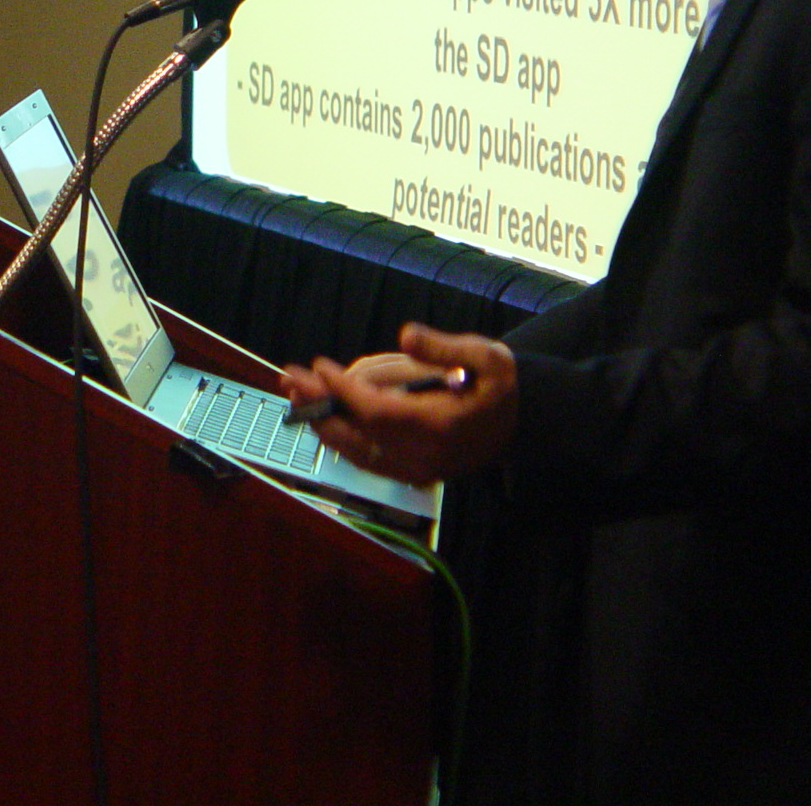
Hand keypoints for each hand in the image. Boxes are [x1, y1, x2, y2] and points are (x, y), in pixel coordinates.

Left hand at [280, 322, 518, 485]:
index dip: (342, 390)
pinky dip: (339, 438)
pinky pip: (365, 459)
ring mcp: (415, 470)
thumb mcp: (486, 356)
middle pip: (356, 434)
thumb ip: (444, 347)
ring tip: (294, 393)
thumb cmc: (499, 385)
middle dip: (318, 404)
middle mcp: (423, 456)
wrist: (520, 423)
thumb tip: (406, 335)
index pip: (376, 411)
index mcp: (440, 426)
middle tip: (290, 377)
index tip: (320, 366)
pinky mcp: (410, 474)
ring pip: (354, 451)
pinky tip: (321, 416)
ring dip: (321, 421)